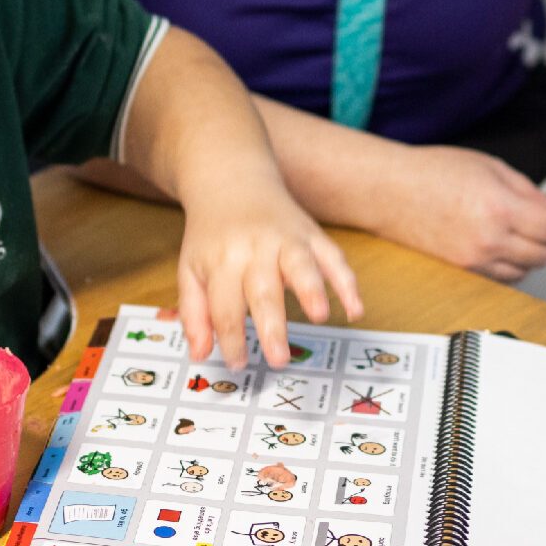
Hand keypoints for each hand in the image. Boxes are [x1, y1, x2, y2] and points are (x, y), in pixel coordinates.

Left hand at [176, 184, 361, 369]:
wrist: (232, 180)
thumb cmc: (211, 234)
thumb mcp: (191, 268)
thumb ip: (194, 312)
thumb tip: (202, 354)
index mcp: (222, 260)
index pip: (226, 307)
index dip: (231, 339)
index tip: (238, 365)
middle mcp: (255, 248)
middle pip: (264, 291)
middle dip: (272, 327)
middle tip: (278, 359)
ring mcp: (286, 239)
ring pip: (301, 266)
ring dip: (312, 290)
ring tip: (320, 316)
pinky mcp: (311, 233)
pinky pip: (333, 257)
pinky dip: (346, 282)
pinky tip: (355, 309)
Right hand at [370, 146, 545, 281]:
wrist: (389, 190)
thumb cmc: (433, 171)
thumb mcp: (490, 168)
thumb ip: (529, 191)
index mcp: (500, 207)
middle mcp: (490, 238)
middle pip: (543, 255)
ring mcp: (474, 258)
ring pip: (524, 272)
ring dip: (534, 258)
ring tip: (528, 239)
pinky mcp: (461, 269)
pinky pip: (501, 278)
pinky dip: (512, 268)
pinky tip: (507, 251)